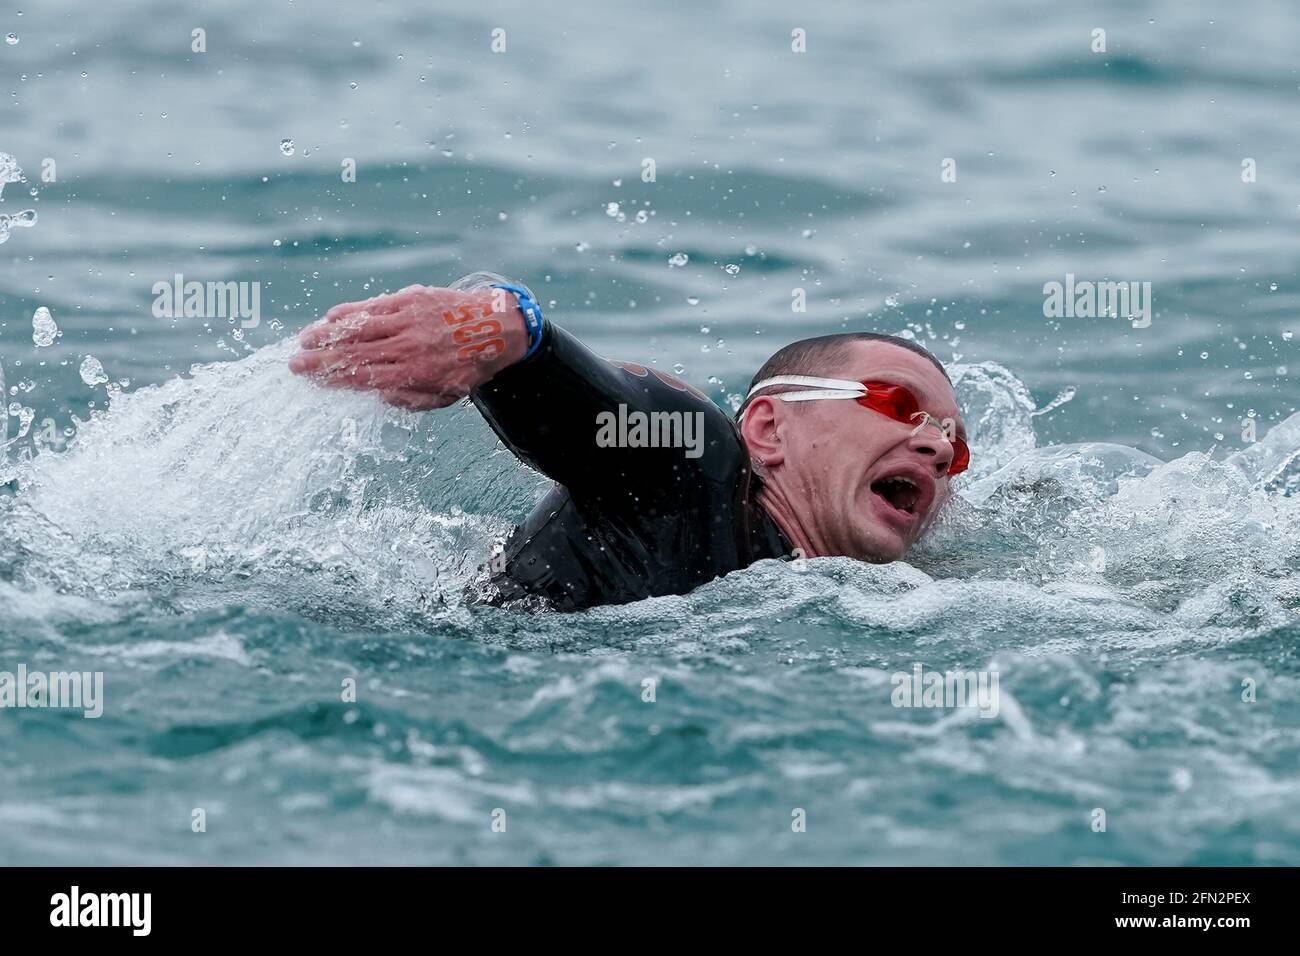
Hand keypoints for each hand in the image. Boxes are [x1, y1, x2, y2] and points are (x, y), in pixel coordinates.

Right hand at [289, 285, 528, 409]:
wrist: (496, 329)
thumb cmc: (466, 367)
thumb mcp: (445, 395)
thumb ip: (411, 399)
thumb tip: (378, 395)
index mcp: (417, 373)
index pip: (365, 377)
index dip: (334, 378)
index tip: (311, 380)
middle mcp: (410, 345)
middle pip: (356, 353)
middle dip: (321, 359)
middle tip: (294, 363)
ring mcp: (410, 319)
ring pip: (361, 327)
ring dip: (329, 334)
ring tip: (304, 340)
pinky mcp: (412, 299)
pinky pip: (376, 306)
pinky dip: (352, 312)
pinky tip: (332, 318)